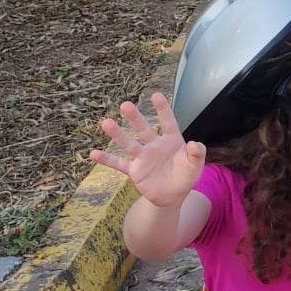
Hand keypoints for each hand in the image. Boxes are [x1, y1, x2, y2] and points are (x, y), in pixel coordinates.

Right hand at [89, 92, 204, 208]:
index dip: (162, 109)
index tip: (155, 95)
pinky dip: (107, 160)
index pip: (168, 122)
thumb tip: (194, 143)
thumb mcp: (195, 165)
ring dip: (118, 134)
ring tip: (106, 122)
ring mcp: (143, 157)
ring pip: (129, 143)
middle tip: (125, 104)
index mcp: (172, 141)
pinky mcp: (135, 170)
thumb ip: (197, 153)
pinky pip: (119, 164)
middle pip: (144, 129)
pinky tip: (93, 153)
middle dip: (135, 118)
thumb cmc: (186, 176)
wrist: (173, 195)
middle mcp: (155, 146)